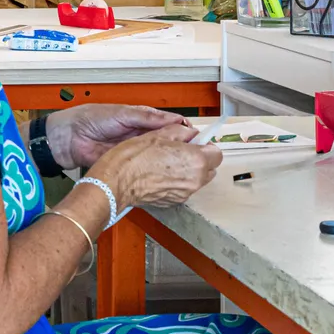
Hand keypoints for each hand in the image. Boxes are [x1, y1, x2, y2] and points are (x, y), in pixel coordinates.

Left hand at [46, 104, 195, 169]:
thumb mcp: (123, 114)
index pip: (170, 125)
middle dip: (181, 148)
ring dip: (170, 160)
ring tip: (186, 165)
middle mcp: (142, 135)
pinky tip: (167, 175)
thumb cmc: (92, 118)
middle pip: (168, 142)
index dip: (184, 131)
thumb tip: (174, 120)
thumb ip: (148, 118)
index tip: (199, 138)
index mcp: (143, 119)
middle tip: (197, 155)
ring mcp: (136, 150)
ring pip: (159, 156)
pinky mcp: (127, 164)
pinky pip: (145, 167)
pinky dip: (156, 170)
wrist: (69, 137)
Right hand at [87, 132, 221, 207]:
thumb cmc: (134, 158)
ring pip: (196, 180)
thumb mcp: (160, 133)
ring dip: (188, 171)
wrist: (116, 182)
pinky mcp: (174, 201)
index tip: (196, 143)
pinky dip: (177, 182)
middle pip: (210, 169)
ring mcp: (184, 193)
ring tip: (167, 163)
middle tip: (182, 151)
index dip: (206, 146)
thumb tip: (191, 134)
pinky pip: (183, 189)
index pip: (217, 153)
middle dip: (200, 159)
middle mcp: (194, 179)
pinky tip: (160, 174)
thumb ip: (182, 132)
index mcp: (195, 160)